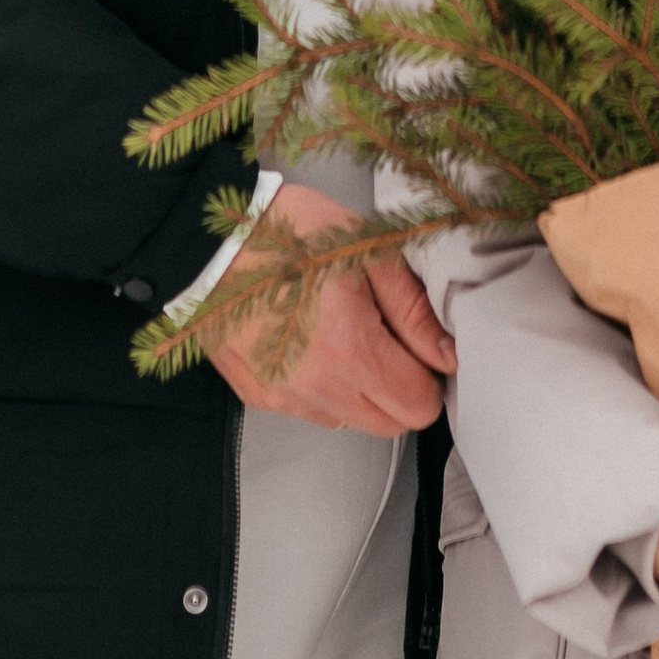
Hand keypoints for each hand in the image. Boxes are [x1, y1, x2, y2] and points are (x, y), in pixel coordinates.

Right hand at [201, 178, 455, 435]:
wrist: (211, 238)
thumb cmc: (289, 234)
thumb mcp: (368, 253)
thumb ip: (414, 310)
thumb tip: (447, 354)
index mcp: (350, 349)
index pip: (419, 406)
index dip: (429, 376)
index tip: (419, 346)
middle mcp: (317, 387)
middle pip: (390, 424)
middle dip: (400, 389)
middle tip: (386, 338)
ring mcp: (284, 397)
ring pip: (351, 422)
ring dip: (360, 391)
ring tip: (342, 333)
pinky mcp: (259, 396)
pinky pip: (311, 411)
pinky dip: (322, 387)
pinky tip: (310, 342)